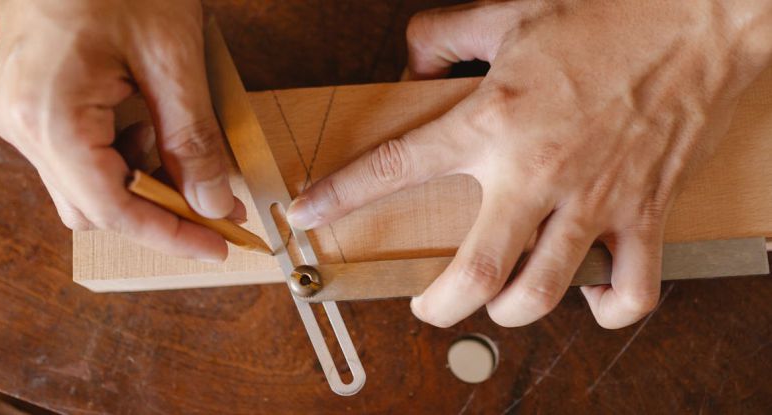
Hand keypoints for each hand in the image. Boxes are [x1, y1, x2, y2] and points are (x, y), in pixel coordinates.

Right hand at [0, 0, 242, 261]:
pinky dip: (123, 154)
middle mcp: (20, 123)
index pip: (113, 210)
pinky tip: (148, 119)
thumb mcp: (171, 57)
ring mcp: (19, 114)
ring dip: (142, 178)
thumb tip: (214, 203)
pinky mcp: (29, 103)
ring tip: (176, 135)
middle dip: (159, 207)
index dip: (170, 235)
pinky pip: (79, 155)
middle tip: (213, 195)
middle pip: (95, 207)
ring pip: (87, 185)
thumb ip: (193, 139)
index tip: (219, 247)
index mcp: (47, 115)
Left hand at [287, 0, 771, 327]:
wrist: (700, 15)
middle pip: (474, 271)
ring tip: (496, 301)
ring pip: (542, 293)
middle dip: (436, 305)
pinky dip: (607, 309)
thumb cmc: (607, 13)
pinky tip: (588, 295)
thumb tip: (410, 65)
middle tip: (424, 306)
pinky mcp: (646, 213)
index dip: (342, 196)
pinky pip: (632, 290)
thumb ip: (443, 37)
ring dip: (509, 313)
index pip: (398, 166)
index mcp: (494, 119)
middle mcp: (537, 171)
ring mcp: (595, 200)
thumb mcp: (509, 12)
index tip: (308, 217)